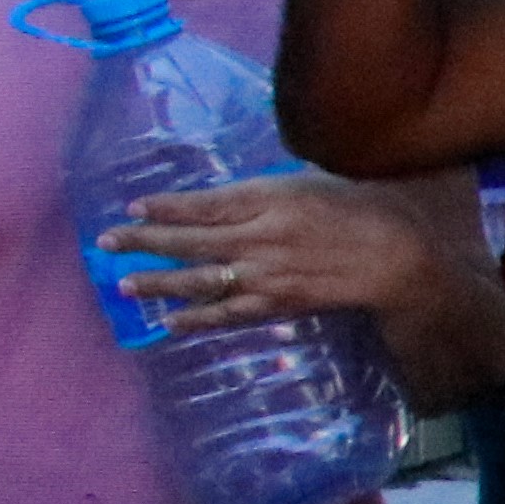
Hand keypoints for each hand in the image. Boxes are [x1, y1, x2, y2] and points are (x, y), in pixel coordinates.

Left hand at [100, 171, 430, 334]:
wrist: (397, 257)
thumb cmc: (360, 208)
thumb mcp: (311, 181)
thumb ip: (266, 190)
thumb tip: (227, 197)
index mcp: (270, 198)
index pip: (204, 204)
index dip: (165, 207)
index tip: (133, 206)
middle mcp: (260, 237)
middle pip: (190, 240)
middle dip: (144, 241)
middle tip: (108, 242)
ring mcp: (266, 275)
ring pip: (200, 279)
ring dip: (159, 283)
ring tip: (125, 284)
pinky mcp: (277, 304)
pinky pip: (228, 313)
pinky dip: (196, 319)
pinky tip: (168, 322)